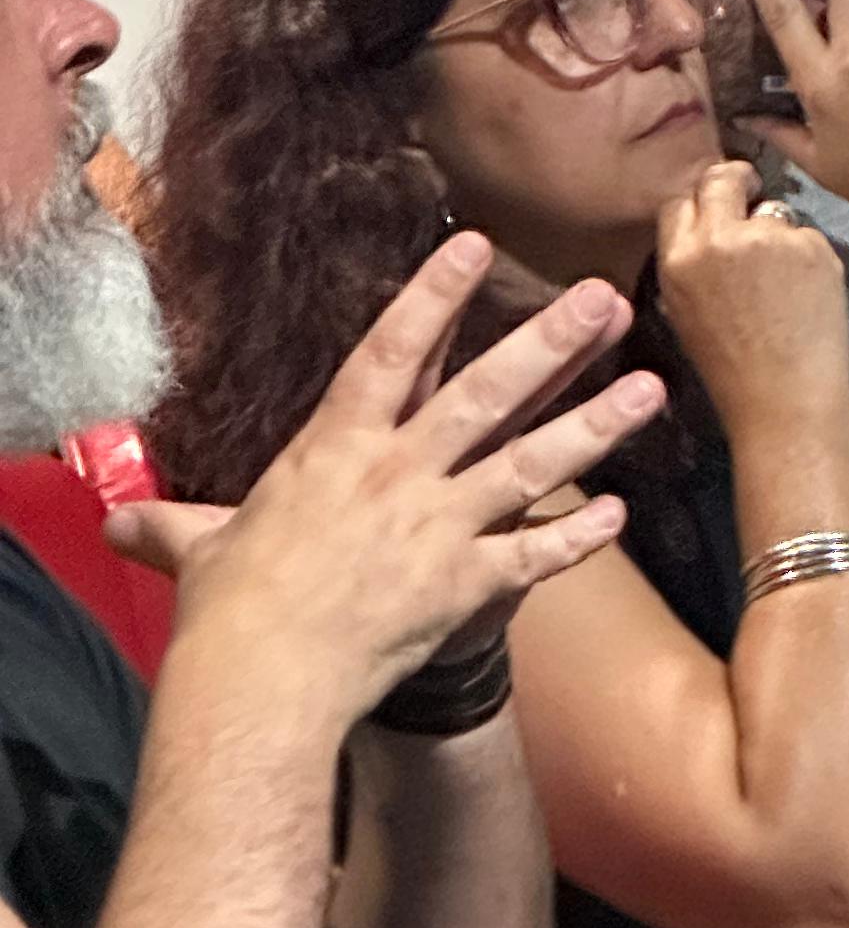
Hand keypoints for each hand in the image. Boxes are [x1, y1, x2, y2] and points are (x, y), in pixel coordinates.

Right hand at [105, 237, 658, 729]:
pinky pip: (534, 556)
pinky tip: (618, 513)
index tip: (476, 246)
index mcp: (335, 449)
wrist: (261, 681)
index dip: (433, 296)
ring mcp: (437, 528)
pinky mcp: (464, 587)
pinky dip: (576, 535)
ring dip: (595, 426)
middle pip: (485, 394)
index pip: (389, 352)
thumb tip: (118, 527)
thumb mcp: (201, 550)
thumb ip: (176, 528)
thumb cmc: (228, 612)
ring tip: (651, 389)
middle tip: (605, 301)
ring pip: (531, 464)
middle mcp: (396, 475)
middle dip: (549, 345)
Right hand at [654, 160, 848, 436]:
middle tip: (752, 186)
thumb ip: (693, 263)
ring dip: (780, 234)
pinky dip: (811, 258)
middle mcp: (717, 241)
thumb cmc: (735, 370)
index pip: (679, 201)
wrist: (784, 401)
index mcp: (677, 261)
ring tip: (786, 285)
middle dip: (736, 178)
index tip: (718, 202)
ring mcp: (766, 238)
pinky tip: (810, 294)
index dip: (700, 200)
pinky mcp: (810, 245)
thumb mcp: (687, 312)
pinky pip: (808, 235)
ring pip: (773, 211)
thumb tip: (712, 228)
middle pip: (721, 179)